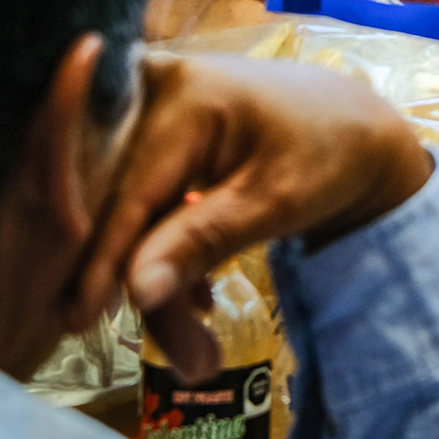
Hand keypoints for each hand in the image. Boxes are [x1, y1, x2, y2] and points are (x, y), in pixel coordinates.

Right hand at [70, 52, 431, 380]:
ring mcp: (154, 107)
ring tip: (195, 349)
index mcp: (185, 94)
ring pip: (133, 208)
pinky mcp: (159, 132)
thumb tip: (135, 291)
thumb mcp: (274, 201)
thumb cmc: (328, 153)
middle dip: (135, 279)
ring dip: (156, 276)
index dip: (104, 260)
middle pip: (125, 201)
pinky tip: (195, 299)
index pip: (130, 190)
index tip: (81, 321)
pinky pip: (146, 199)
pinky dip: (166, 250)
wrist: (357, 129)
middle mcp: (156, 89)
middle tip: (161, 349)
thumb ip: (202, 240)